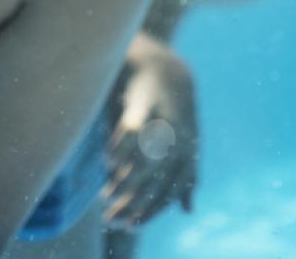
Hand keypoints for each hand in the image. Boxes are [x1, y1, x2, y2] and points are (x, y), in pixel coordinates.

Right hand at [104, 51, 197, 228]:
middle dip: (133, 204)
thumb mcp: (185, 145)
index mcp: (188, 152)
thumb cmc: (171, 113)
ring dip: (124, 182)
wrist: (165, 68)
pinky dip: (120, 147)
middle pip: (155, 182)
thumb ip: (185, 177)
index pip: (170, 190)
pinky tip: (108, 161)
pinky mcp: (144, 104)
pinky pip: (132, 131)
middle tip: (111, 220)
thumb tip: (188, 210)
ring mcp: (162, 123)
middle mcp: (179, 140)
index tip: (130, 227)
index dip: (150, 211)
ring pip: (143, 162)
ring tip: (107, 197)